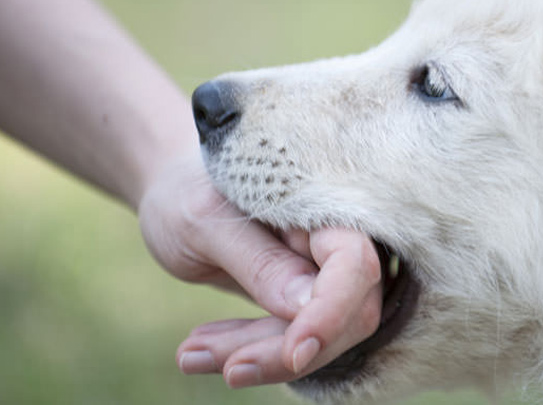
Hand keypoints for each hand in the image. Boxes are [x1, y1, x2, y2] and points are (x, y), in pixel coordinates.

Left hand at [137, 152, 382, 386]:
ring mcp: (322, 272)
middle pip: (344, 313)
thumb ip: (260, 262)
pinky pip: (290, 337)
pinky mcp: (303, 299)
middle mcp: (334, 240)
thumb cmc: (187, 193)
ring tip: (188, 354)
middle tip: (209, 362)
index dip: (331, 313)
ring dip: (256, 355)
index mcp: (322, 207)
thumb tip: (306, 308)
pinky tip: (197, 349)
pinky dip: (246, 350)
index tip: (293, 353)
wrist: (176, 193)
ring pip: (318, 335)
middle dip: (282, 348)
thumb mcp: (205, 223)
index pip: (353, 264)